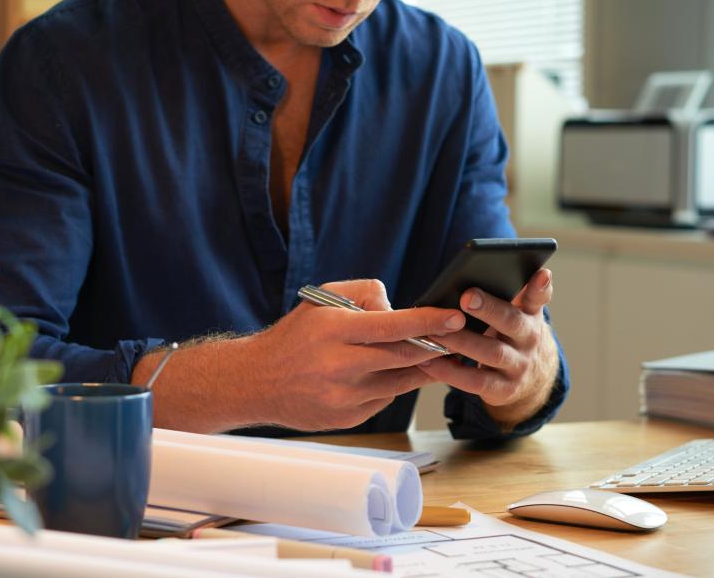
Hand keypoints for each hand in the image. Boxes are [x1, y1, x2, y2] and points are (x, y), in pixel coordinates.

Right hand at [132, 279, 465, 432]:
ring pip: (400, 382)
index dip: (429, 322)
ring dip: (419, 367)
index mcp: (334, 331)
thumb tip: (400, 311)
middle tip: (457, 337)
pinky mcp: (346, 420)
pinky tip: (387, 374)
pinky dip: (392, 385)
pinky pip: (384, 399)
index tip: (456, 318)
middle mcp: (339, 366)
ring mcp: (344, 398)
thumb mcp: (322, 299)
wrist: (256, 382)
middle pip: (404, 357)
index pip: (394, 326)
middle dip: (435, 346)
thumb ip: (365, 294)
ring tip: (431, 354)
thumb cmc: (295, 336)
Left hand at [418, 268, 558, 429]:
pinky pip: (474, 381)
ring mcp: (518, 366)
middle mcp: (529, 340)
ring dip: (462, 341)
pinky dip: (450, 372)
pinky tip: (428, 360)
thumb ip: (509, 294)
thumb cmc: (511, 335)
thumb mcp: (519, 314)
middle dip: (489, 309)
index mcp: (530, 315)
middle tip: (467, 297)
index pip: (538, 298)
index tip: (541, 273)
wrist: (529, 380)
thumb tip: (480, 269)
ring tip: (437, 330)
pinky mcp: (503, 389)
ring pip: (491, 352)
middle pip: (511, 322)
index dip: (540, 286)